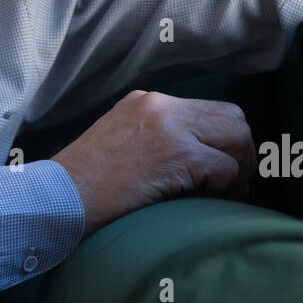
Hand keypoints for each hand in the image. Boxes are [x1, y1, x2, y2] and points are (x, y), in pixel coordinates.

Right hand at [51, 90, 256, 239]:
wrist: (60, 196)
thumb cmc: (84, 183)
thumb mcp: (119, 141)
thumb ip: (154, 137)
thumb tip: (198, 159)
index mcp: (147, 101)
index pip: (210, 109)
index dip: (225, 141)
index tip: (223, 169)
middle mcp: (161, 105)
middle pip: (232, 117)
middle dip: (241, 152)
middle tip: (235, 184)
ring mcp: (170, 127)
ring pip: (236, 137)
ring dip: (238, 169)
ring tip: (225, 195)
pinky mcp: (176, 154)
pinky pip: (224, 169)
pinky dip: (223, 189)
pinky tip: (204, 202)